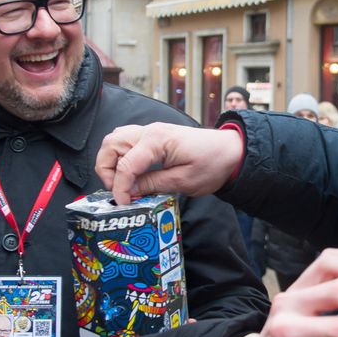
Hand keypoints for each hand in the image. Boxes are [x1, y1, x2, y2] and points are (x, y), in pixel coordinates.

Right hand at [96, 122, 242, 204]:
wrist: (230, 151)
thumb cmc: (212, 164)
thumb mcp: (184, 181)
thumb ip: (153, 185)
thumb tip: (129, 192)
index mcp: (156, 141)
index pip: (125, 165)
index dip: (119, 188)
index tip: (124, 204)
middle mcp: (149, 132)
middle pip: (110, 144)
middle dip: (106, 170)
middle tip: (119, 191)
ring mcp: (150, 132)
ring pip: (114, 140)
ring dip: (111, 162)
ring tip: (123, 183)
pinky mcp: (153, 137)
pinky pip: (126, 142)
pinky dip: (121, 158)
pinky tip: (132, 175)